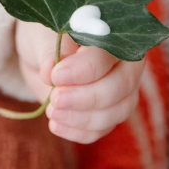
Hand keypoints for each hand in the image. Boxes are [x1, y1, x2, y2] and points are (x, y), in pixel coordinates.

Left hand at [16, 21, 144, 143]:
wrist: (43, 56)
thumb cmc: (47, 37)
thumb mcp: (44, 37)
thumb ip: (51, 51)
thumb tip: (50, 70)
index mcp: (113, 36)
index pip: (107, 55)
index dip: (84, 69)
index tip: (56, 76)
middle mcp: (125, 64)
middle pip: (119, 87)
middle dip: (86, 98)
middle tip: (55, 99)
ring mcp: (121, 91)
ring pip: (116, 112)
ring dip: (82, 118)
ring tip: (52, 111)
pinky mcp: (109, 113)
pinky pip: (103, 129)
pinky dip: (79, 132)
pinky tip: (56, 125)